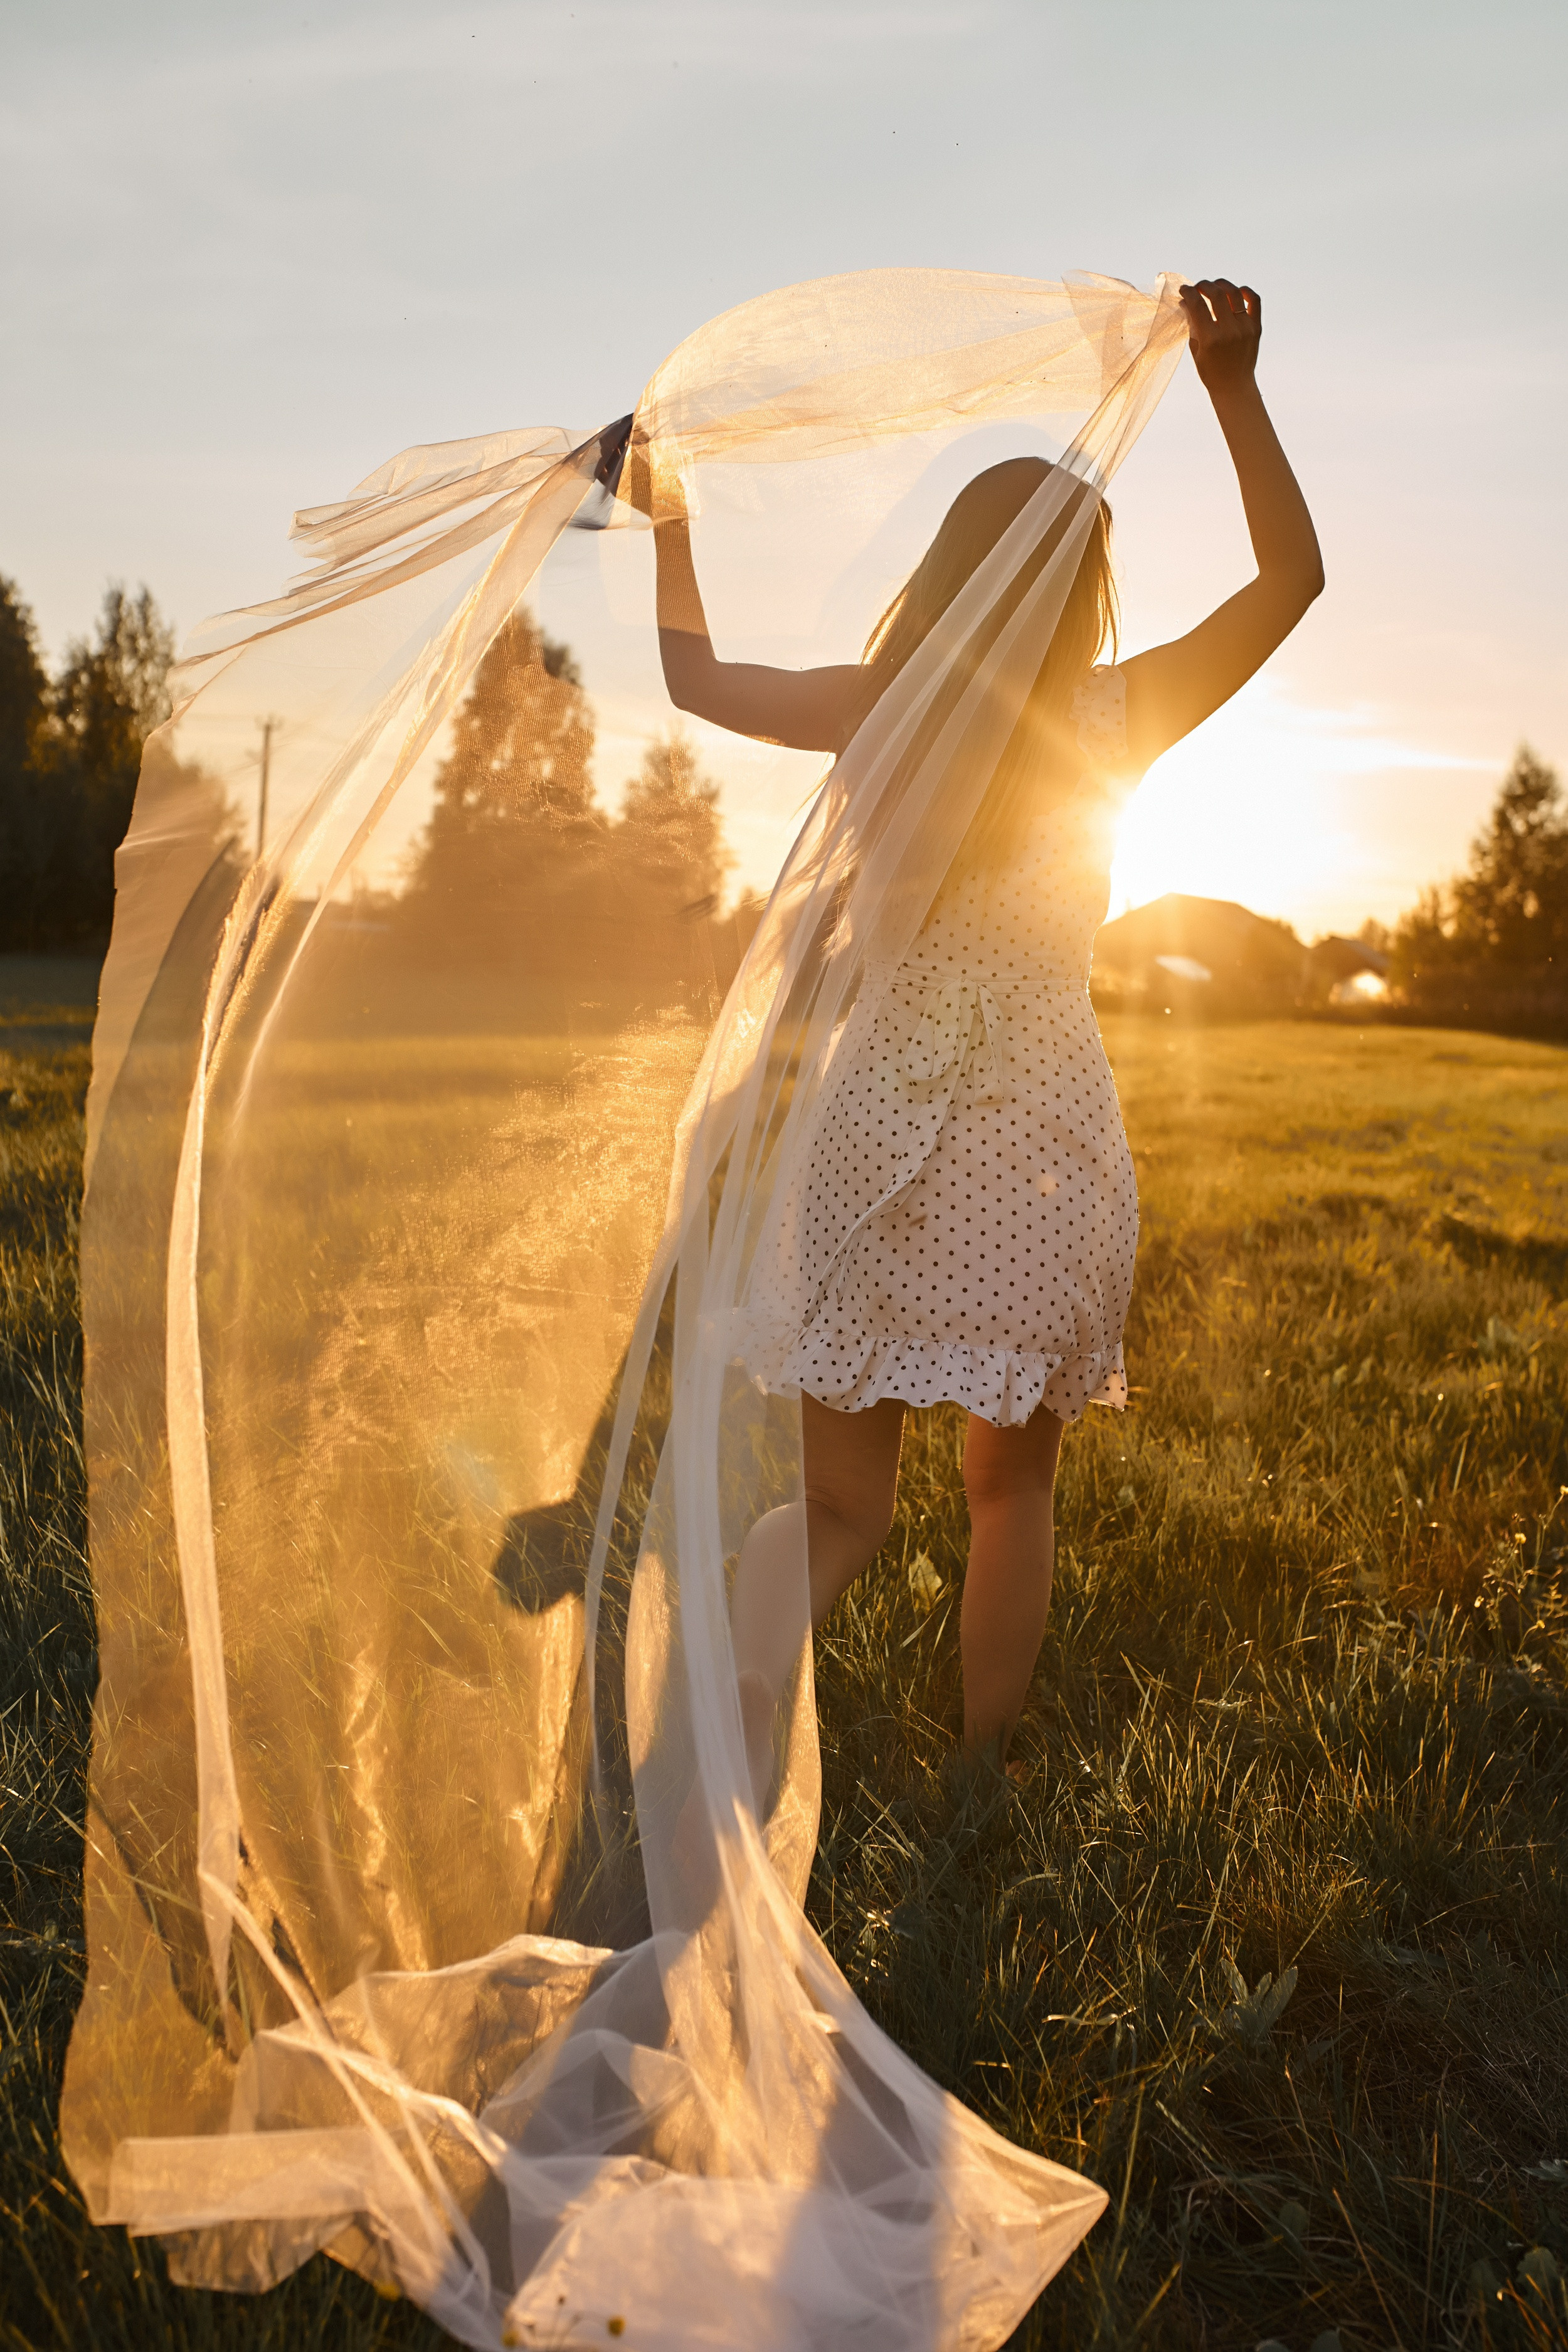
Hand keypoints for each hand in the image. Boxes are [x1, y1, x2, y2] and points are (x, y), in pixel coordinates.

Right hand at [1180, 279, 1261, 398]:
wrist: (1234, 387)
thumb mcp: (1196, 349)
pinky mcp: (1256, 327)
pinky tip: (1236, 291)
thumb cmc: (1210, 371)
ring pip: (1234, 292)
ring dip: (1221, 284)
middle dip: (1203, 285)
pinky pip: (1254, 300)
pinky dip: (1245, 291)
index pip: (1197, 305)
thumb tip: (1186, 301)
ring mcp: (1245, 328)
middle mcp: (1229, 331)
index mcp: (1210, 338)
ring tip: (1214, 287)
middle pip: (1216, 294)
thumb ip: (1192, 324)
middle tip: (1198, 287)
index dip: (1188, 292)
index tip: (1184, 289)